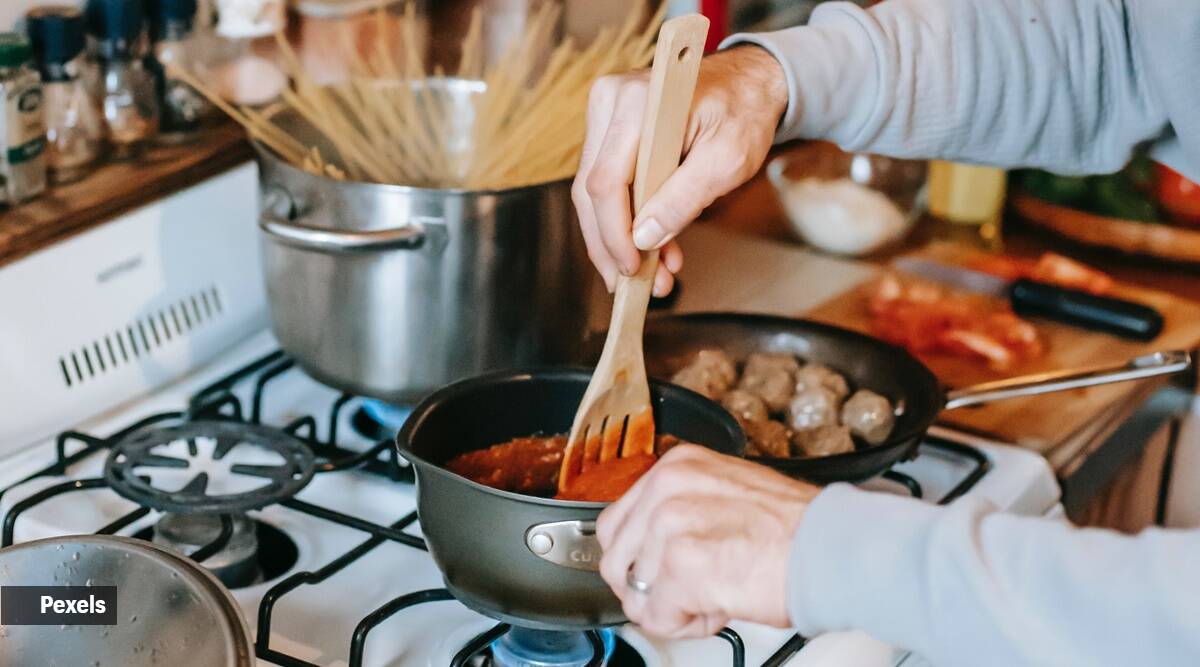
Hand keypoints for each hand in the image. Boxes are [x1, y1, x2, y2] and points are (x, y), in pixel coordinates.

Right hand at [573, 46, 787, 295]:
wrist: (747, 83)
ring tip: (651, 276)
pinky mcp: (609, 131)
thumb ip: (684, 200)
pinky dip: (626, 220)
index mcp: (637, 104)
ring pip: (595, 194)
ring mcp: (605, 115)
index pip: (605, 182)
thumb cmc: (743, 113)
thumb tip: (644, 239)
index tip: (632, 269)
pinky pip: (608, 184)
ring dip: (618, 240)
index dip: (614, 234)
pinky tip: (652, 248)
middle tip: (633, 287)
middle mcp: (610, 102)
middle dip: (612, 246)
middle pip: (591, 191)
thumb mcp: (727, 161)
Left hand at [596, 444, 819, 637]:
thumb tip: (651, 548)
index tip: (666, 571)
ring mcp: (669, 524)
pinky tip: (721, 605)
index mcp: (677, 467)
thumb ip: (683, 511)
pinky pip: (658, 617)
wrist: (833, 548)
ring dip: (675, 607)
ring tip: (717, 591)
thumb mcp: (726, 493)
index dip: (642, 560)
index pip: (617, 523)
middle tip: (691, 590)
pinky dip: (689, 625)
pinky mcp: (680, 565)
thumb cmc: (796, 529)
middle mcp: (666, 487)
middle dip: (649, 588)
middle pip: (616, 560)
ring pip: (636, 594)